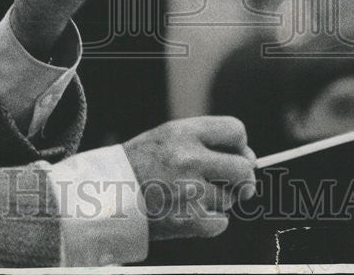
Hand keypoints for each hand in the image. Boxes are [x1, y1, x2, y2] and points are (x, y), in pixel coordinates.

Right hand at [123, 116, 256, 240]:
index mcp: (183, 133)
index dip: (240, 144)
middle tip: (236, 183)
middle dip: (243, 178)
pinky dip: (211, 221)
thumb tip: (249, 159)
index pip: (235, 131)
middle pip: (243, 169)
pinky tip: (191, 212)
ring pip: (230, 199)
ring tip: (193, 196)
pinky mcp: (187, 220)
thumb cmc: (139, 164)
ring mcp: (189, 191)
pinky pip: (221, 223)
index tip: (236, 153)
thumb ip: (205, 141)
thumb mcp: (167, 136)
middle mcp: (188, 159)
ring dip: (219, 201)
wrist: (104, 195)